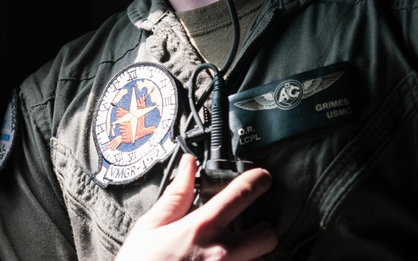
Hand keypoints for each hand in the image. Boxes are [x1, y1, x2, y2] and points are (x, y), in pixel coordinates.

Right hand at [115, 154, 276, 260]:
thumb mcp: (150, 227)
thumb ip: (176, 195)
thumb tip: (189, 166)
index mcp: (200, 229)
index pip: (241, 195)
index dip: (257, 181)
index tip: (263, 178)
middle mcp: (221, 254)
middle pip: (267, 235)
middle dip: (262, 230)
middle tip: (249, 230)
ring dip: (253, 257)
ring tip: (231, 257)